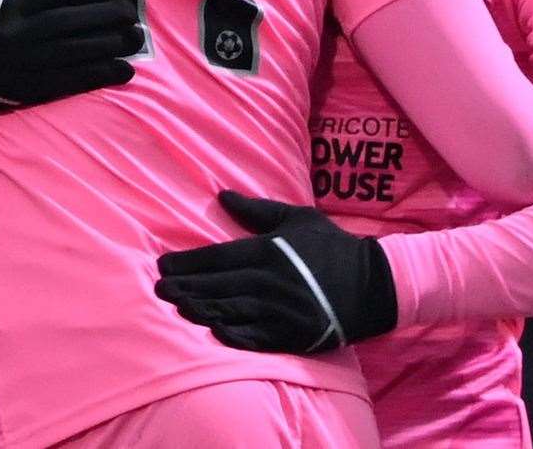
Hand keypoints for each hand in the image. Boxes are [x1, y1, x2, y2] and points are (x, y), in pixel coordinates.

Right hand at [0, 0, 143, 115]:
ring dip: (115, 44)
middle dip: (112, 16)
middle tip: (134, 12)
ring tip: (137, 39)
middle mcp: (26, 33)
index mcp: (11, 2)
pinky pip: (72, 82)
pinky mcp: (27, 90)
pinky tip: (124, 71)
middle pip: (81, 21)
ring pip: (83, 51)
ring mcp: (29, 64)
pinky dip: (101, 76)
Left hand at [154, 190, 396, 353]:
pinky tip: (213, 333)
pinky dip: (233, 336)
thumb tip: (222, 194)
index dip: (187, 263)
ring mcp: (280, 311)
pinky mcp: (292, 335)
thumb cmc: (332, 248)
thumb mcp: (298, 219)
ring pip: (230, 312)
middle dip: (186, 288)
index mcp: (267, 252)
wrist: (374, 284)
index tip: (163, 266)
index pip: (217, 258)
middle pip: (217, 287)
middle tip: (158, 291)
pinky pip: (256, 338)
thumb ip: (257, 211)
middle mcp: (269, 282)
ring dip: (201, 310)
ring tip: (177, 309)